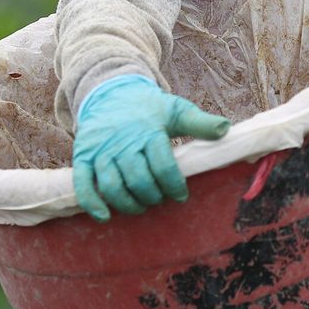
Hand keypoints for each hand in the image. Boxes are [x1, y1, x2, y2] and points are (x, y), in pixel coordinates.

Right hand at [71, 75, 230, 221]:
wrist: (111, 92)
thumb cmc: (148, 108)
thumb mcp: (175, 110)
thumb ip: (199, 122)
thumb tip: (226, 129)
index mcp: (148, 130)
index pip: (163, 165)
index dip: (174, 185)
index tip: (180, 195)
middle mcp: (122, 141)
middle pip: (139, 179)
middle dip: (153, 196)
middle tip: (161, 199)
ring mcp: (100, 151)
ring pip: (112, 186)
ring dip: (129, 204)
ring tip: (142, 206)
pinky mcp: (82, 157)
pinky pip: (83, 184)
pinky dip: (92, 203)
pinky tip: (105, 216)